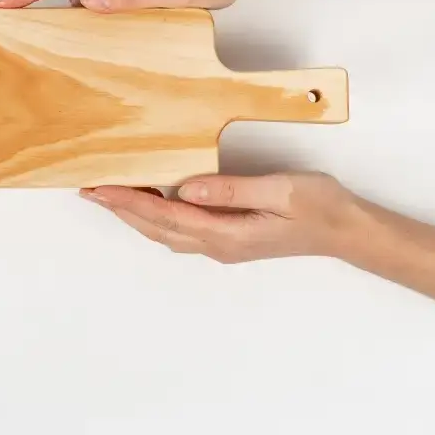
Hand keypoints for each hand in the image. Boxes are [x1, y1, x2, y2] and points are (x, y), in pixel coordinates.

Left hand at [80, 172, 353, 261]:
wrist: (346, 231)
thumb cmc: (318, 207)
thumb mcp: (279, 190)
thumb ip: (232, 190)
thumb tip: (187, 189)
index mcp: (227, 235)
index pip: (166, 216)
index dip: (129, 202)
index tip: (100, 189)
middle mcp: (219, 246)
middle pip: (157, 228)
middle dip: (120, 210)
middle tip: (89, 190)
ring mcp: (223, 246)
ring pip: (166, 233)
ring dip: (135, 215)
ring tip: (108, 197)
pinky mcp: (229, 240)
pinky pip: (182, 231)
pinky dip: (157, 218)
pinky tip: (149, 205)